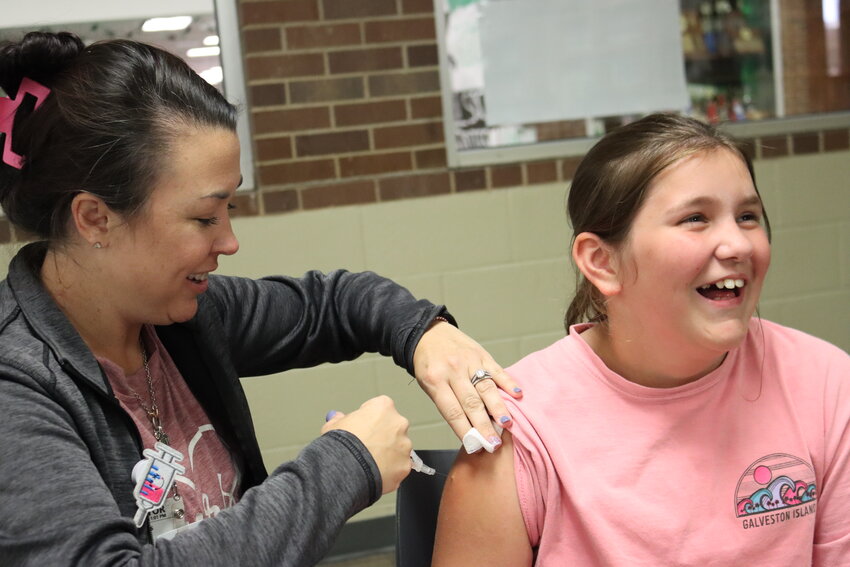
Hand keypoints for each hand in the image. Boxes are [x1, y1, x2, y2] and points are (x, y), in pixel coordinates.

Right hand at [322, 396, 411, 493]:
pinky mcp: (405, 465)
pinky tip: (375, 473)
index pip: (380, 408)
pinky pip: (399, 466)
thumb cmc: (342, 445)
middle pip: (392, 427)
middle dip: (382, 436)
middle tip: (367, 446)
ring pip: (398, 448)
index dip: (369, 419)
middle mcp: (398, 423)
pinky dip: (390, 470)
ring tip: (369, 462)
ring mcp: (404, 445)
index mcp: (383, 408)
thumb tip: (338, 418)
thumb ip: (340, 419)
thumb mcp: (333, 425)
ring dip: (388, 453)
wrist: (348, 469)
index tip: (362, 427)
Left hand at [412, 320, 521, 447]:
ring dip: (498, 408)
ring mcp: (469, 361)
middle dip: (484, 426)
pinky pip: (497, 370)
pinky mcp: (482, 354)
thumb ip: (447, 402)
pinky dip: (508, 383)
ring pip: (486, 388)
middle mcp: (453, 371)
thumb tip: (469, 428)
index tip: (475, 447)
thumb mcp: (428, 384)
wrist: (427, 332)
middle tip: (493, 443)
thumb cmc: (428, 363)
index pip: (453, 412)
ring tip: (507, 424)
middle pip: (471, 403)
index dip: (465, 431)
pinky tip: (517, 394)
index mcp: (435, 381)